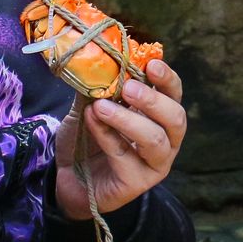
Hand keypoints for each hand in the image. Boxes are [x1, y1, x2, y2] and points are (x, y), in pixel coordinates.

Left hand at [55, 59, 185, 221]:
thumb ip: (99, 86)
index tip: (152, 63)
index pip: (174, 94)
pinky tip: (90, 120)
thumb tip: (97, 58)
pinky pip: (125, 156)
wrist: (67, 177)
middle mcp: (166, 141)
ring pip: (155, 140)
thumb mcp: (92, 105)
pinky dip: (106, 135)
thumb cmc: (86, 138)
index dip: (168, 79)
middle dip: (153, 100)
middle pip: (175, 118)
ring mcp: (154, 164)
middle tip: (128, 88)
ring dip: (128, 120)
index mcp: (160, 117)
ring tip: (102, 107)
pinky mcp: (136, 183)